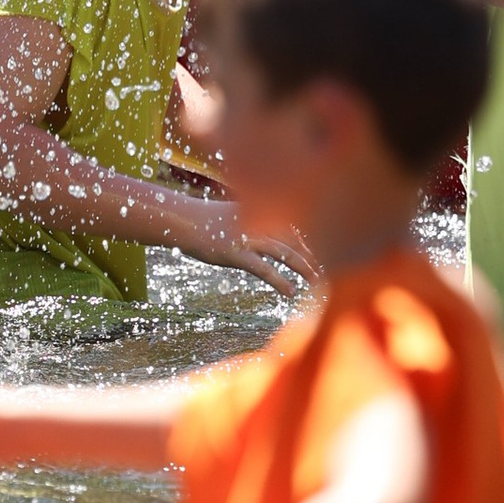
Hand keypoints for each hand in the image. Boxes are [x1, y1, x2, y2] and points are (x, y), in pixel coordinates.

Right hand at [190, 201, 306, 299]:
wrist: (180, 219)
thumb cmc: (201, 219)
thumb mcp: (230, 216)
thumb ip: (247, 222)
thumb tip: (258, 233)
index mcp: (258, 210)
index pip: (291, 225)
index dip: (305, 241)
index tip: (315, 253)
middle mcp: (257, 221)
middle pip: (293, 239)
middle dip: (310, 254)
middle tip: (323, 269)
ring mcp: (247, 237)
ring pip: (285, 253)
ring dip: (304, 267)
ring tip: (316, 281)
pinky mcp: (236, 253)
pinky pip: (264, 269)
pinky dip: (280, 281)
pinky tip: (291, 292)